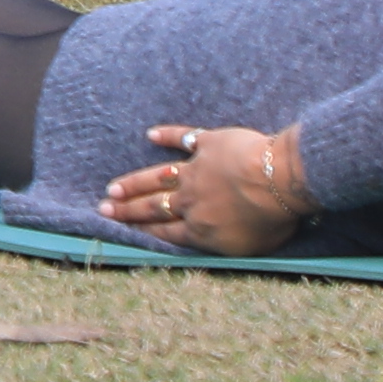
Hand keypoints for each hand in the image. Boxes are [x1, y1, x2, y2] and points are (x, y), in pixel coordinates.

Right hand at [101, 123, 312, 256]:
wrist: (278, 181)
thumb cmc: (272, 218)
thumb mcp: (251, 248)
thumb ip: (225, 245)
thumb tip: (211, 242)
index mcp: (200, 229)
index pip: (165, 232)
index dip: (142, 231)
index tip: (122, 228)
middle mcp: (191, 201)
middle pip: (153, 206)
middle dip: (127, 209)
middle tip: (104, 208)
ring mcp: (197, 170)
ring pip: (158, 176)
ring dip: (135, 181)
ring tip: (114, 186)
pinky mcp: (209, 143)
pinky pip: (184, 138)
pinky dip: (168, 135)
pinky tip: (152, 133)